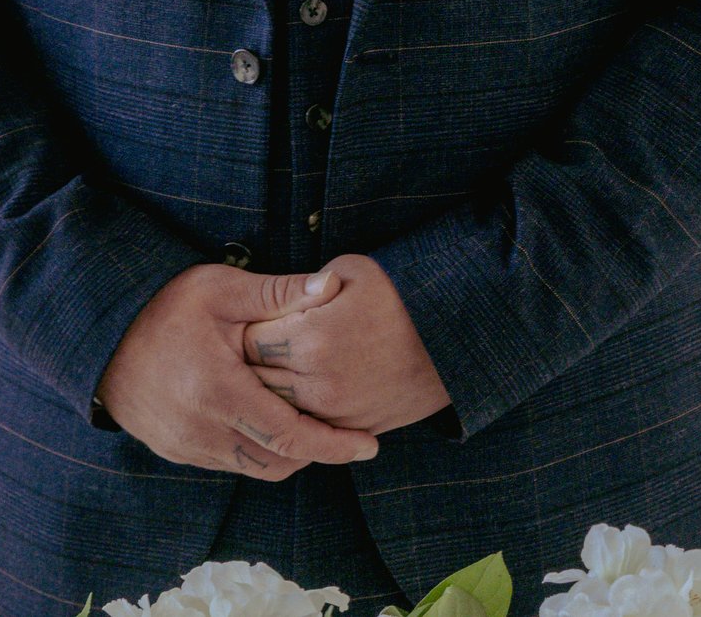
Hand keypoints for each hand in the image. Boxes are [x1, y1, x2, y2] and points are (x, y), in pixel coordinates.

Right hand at [95, 264, 380, 477]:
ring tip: (320, 429)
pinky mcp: (175, 449)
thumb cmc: (166, 307)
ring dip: (289, 455)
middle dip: (318, 453)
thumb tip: (333, 285)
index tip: (370, 445)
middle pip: (276, 462)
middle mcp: (201, 428)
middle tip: (352, 436)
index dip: (334, 445)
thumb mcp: (223, 289)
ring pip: (253, 469)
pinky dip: (259, 453)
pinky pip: (229, 463)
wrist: (102, 336)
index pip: (289, 435)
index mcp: (218, 390)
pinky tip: (277, 426)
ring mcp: (185, 445)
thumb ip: (279, 292)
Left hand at [240, 256, 450, 436]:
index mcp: (311, 337)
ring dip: (268, 393)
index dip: (246, 327)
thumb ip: (307, 284)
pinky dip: (295, 414)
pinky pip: (304, 429)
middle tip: (252, 347)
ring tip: (271, 370)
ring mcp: (333, 413)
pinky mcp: (349, 429)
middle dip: (249, 364)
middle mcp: (315, 382)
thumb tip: (279, 298)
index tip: (248, 319)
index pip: (249, 340)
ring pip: (275, 410)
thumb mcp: (355, 271)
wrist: (454, 340)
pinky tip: (297, 394)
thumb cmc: (403, 297)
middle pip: (256, 380)